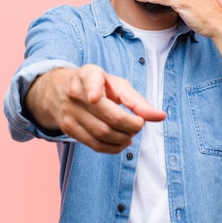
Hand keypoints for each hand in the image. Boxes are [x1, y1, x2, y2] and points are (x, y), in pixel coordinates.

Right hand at [26, 65, 165, 152]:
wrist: (61, 91)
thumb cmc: (98, 86)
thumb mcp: (117, 85)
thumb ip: (138, 101)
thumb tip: (160, 116)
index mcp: (88, 74)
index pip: (90, 80)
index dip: (93, 89)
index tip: (95, 97)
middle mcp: (75, 92)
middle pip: (108, 116)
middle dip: (131, 125)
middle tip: (140, 124)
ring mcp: (69, 112)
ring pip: (102, 133)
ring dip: (124, 138)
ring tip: (131, 133)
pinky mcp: (68, 129)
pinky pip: (94, 144)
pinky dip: (113, 147)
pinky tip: (121, 142)